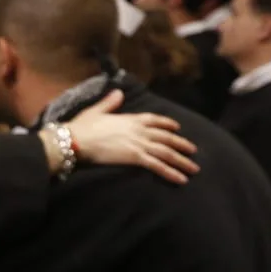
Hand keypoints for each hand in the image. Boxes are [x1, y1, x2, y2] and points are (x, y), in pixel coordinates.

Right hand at [66, 90, 198, 183]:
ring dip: (182, 161)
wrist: (76, 139)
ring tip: (193, 169)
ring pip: (167, 152)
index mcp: (131, 119)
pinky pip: (158, 166)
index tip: (177, 128)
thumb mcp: (96, 111)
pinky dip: (171, 172)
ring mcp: (139, 143)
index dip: (167, 124)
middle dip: (181, 144)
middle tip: (193, 151)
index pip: (155, 120)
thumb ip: (109, 102)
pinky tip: (181, 179)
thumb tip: (118, 92)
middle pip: (166, 138)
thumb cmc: (82, 127)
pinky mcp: (136, 157)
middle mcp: (139, 130)